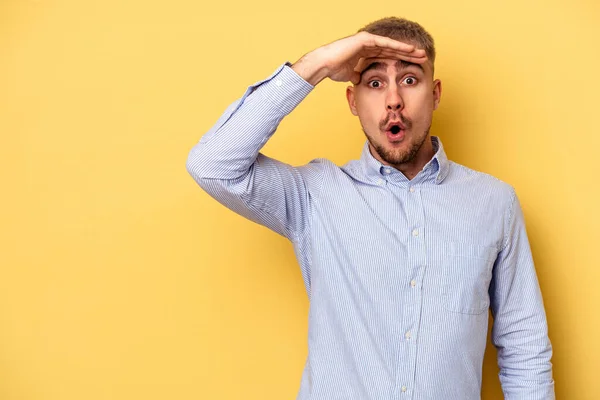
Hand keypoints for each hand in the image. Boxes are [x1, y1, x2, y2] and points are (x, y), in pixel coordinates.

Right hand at [291, 31, 426, 85]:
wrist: (324, 64)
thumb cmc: (334, 69)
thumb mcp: (350, 75)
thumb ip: (356, 75)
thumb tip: (359, 80)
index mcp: (366, 52)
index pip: (388, 56)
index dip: (401, 60)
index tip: (413, 66)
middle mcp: (369, 45)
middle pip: (393, 50)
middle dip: (408, 55)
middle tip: (423, 58)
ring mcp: (368, 40)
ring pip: (392, 46)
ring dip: (407, 50)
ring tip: (421, 53)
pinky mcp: (366, 39)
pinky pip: (386, 43)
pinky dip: (398, 46)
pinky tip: (409, 49)